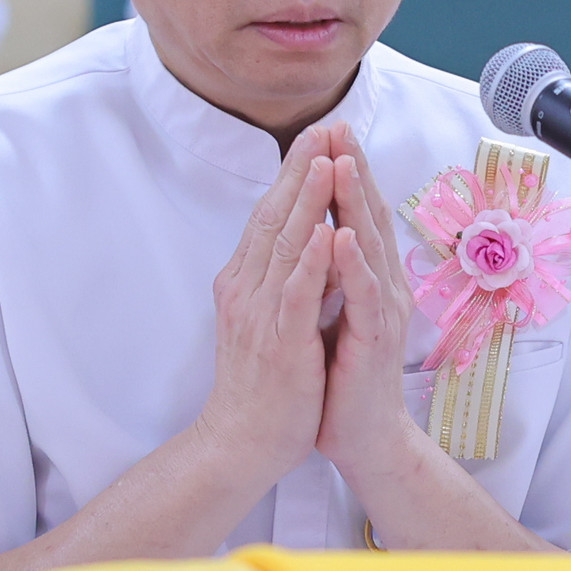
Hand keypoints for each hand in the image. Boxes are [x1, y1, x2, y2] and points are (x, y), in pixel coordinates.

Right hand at [187, 128, 345, 501]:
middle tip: (323, 127)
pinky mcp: (279, 340)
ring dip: (307, 201)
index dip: (293, 176)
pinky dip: (312, 261)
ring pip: (285, 245)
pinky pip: (297, 293)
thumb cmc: (262, 386)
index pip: (271, 217)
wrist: (240, 442)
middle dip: (300, 170)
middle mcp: (247, 289)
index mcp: (246, 282)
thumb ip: (279, 282)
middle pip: (275, 217)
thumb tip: (303, 246)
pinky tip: (329, 232)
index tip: (316, 139)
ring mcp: (261, 313)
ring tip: (328, 160)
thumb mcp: (267, 321)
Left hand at [313, 132, 425, 488]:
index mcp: (368, 277)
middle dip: (351, 169)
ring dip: (354, 203)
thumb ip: (333, 272)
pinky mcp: (373, 340)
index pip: (355, 213)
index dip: (344, 171)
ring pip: (366, 246)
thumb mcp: (335, 312)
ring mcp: (380, 311)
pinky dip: (352, 264)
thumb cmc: (344, 377)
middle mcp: (381, 285)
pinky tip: (340, 236)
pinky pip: (361, 295)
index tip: (327, 130)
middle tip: (338, 126)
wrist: (362, 437)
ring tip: (339, 162)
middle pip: (365, 216)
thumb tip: (320, 232)